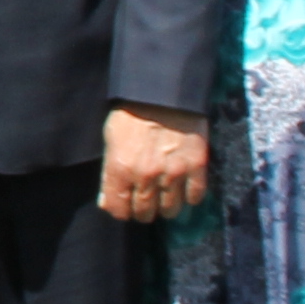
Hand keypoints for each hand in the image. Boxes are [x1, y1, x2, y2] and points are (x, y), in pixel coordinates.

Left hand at [99, 101, 209, 224]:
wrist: (164, 89)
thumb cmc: (131, 112)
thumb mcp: (110, 139)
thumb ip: (108, 174)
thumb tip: (107, 202)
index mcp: (120, 169)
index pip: (119, 211)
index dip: (123, 211)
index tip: (127, 206)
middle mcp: (146, 176)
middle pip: (145, 213)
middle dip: (144, 211)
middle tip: (147, 202)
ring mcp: (173, 172)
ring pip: (170, 210)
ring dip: (167, 207)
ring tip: (165, 197)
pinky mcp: (197, 165)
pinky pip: (195, 196)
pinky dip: (190, 197)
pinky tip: (184, 189)